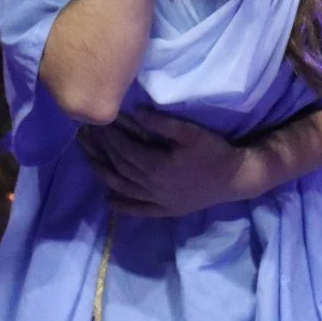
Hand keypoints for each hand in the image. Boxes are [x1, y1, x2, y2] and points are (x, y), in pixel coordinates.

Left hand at [79, 106, 266, 216]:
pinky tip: (108, 202)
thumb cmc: (214, 151)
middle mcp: (152, 187)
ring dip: (104, 175)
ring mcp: (158, 201)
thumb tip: (135, 111)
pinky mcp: (166, 209)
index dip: (109, 136)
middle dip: (102, 150)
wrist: (235, 179)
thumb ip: (162, 123)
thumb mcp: (191, 132)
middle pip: (120, 167)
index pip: (124, 150)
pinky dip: (123, 206)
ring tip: (89, 161)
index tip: (96, 122)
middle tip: (85, 135)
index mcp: (156, 167)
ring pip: (123, 188)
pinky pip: (139, 210)